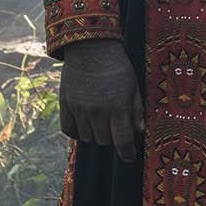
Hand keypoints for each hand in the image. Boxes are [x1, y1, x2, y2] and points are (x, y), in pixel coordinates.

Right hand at [59, 38, 143, 163]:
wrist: (91, 47)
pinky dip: (76, 131)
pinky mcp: (65, 104)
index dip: (127, 154)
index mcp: (117, 108)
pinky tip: (83, 124)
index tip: (129, 158)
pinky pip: (68, 130)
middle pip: (104, 141)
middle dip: (112, 139)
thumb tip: (139, 131)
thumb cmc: (117, 66)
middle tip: (115, 128)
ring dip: (95, 134)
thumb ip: (136, 109)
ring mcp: (79, 110)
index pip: (122, 142)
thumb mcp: (133, 85)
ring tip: (100, 122)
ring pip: (87, 137)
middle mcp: (97, 112)